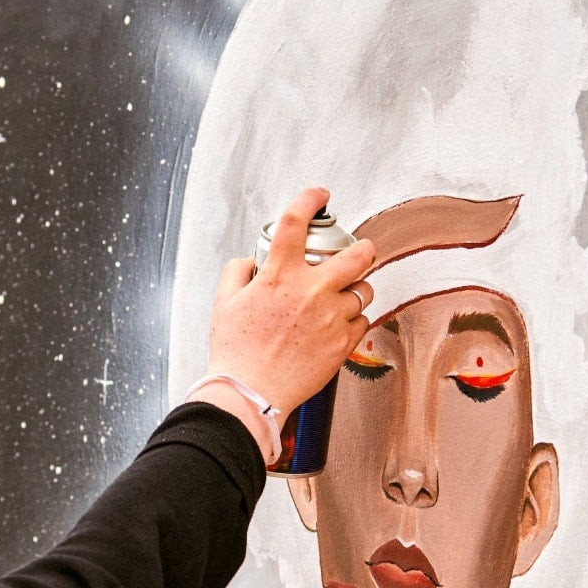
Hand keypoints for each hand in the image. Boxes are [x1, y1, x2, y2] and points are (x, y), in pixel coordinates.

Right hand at [200, 187, 376, 414]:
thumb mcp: (223, 303)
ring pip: (364, 291)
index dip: (310, 198)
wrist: (250, 392)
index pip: (296, 221)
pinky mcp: (343, 344)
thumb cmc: (235, 352)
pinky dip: (352, 321)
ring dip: (355, 290)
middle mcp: (312, 292)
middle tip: (360, 251)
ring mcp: (331, 318)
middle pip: (358, 254)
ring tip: (342, 298)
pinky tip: (337, 326)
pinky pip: (362, 322)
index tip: (318, 195)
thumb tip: (251, 262)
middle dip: (363, 248)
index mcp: (280, 276)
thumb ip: (238, 272)